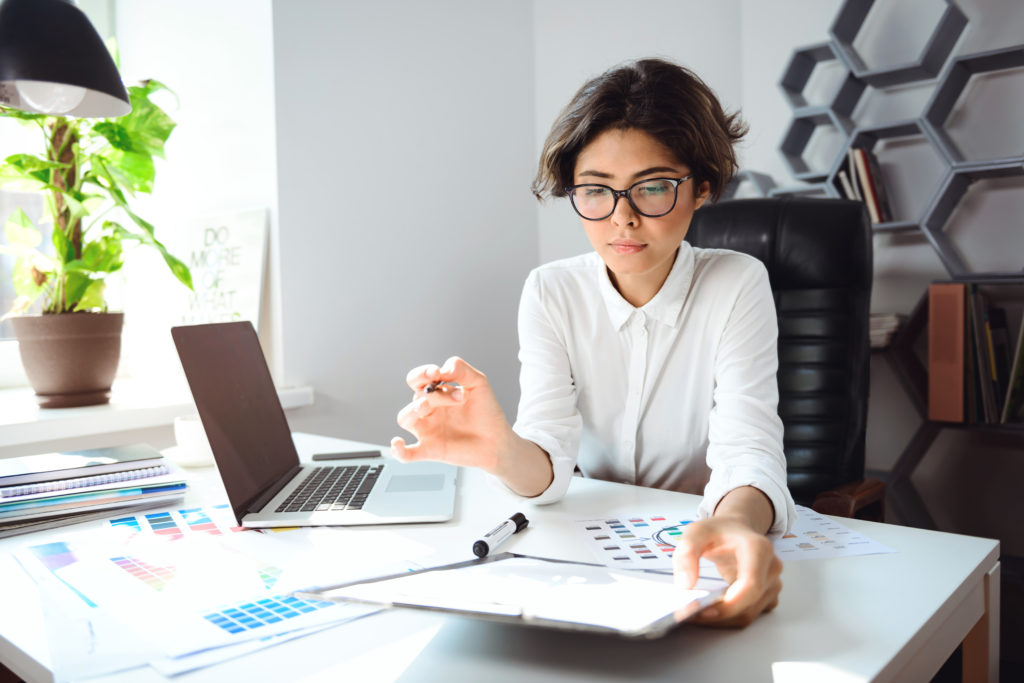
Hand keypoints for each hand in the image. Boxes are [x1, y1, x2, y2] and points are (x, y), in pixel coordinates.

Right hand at [391, 356, 512, 473]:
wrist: (497, 440)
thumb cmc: (486, 412)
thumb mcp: (478, 383)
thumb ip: (461, 369)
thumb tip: (443, 369)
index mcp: (436, 393)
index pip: (418, 379)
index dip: (422, 373)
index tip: (437, 373)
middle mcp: (428, 410)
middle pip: (416, 396)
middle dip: (433, 392)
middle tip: (459, 397)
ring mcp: (428, 430)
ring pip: (405, 418)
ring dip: (412, 410)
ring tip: (426, 406)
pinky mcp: (430, 450)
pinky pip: (407, 453)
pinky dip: (398, 450)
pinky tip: (398, 443)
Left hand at [672, 516, 781, 627]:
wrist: (736, 529)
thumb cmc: (719, 530)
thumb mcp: (696, 532)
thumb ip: (686, 553)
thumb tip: (685, 585)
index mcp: (759, 549)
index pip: (751, 585)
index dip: (730, 604)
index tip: (703, 610)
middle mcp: (771, 568)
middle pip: (748, 605)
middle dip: (718, 614)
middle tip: (689, 614)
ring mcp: (773, 584)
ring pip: (748, 615)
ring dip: (721, 620)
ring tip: (695, 613)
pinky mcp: (768, 596)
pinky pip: (748, 615)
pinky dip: (728, 618)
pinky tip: (709, 610)